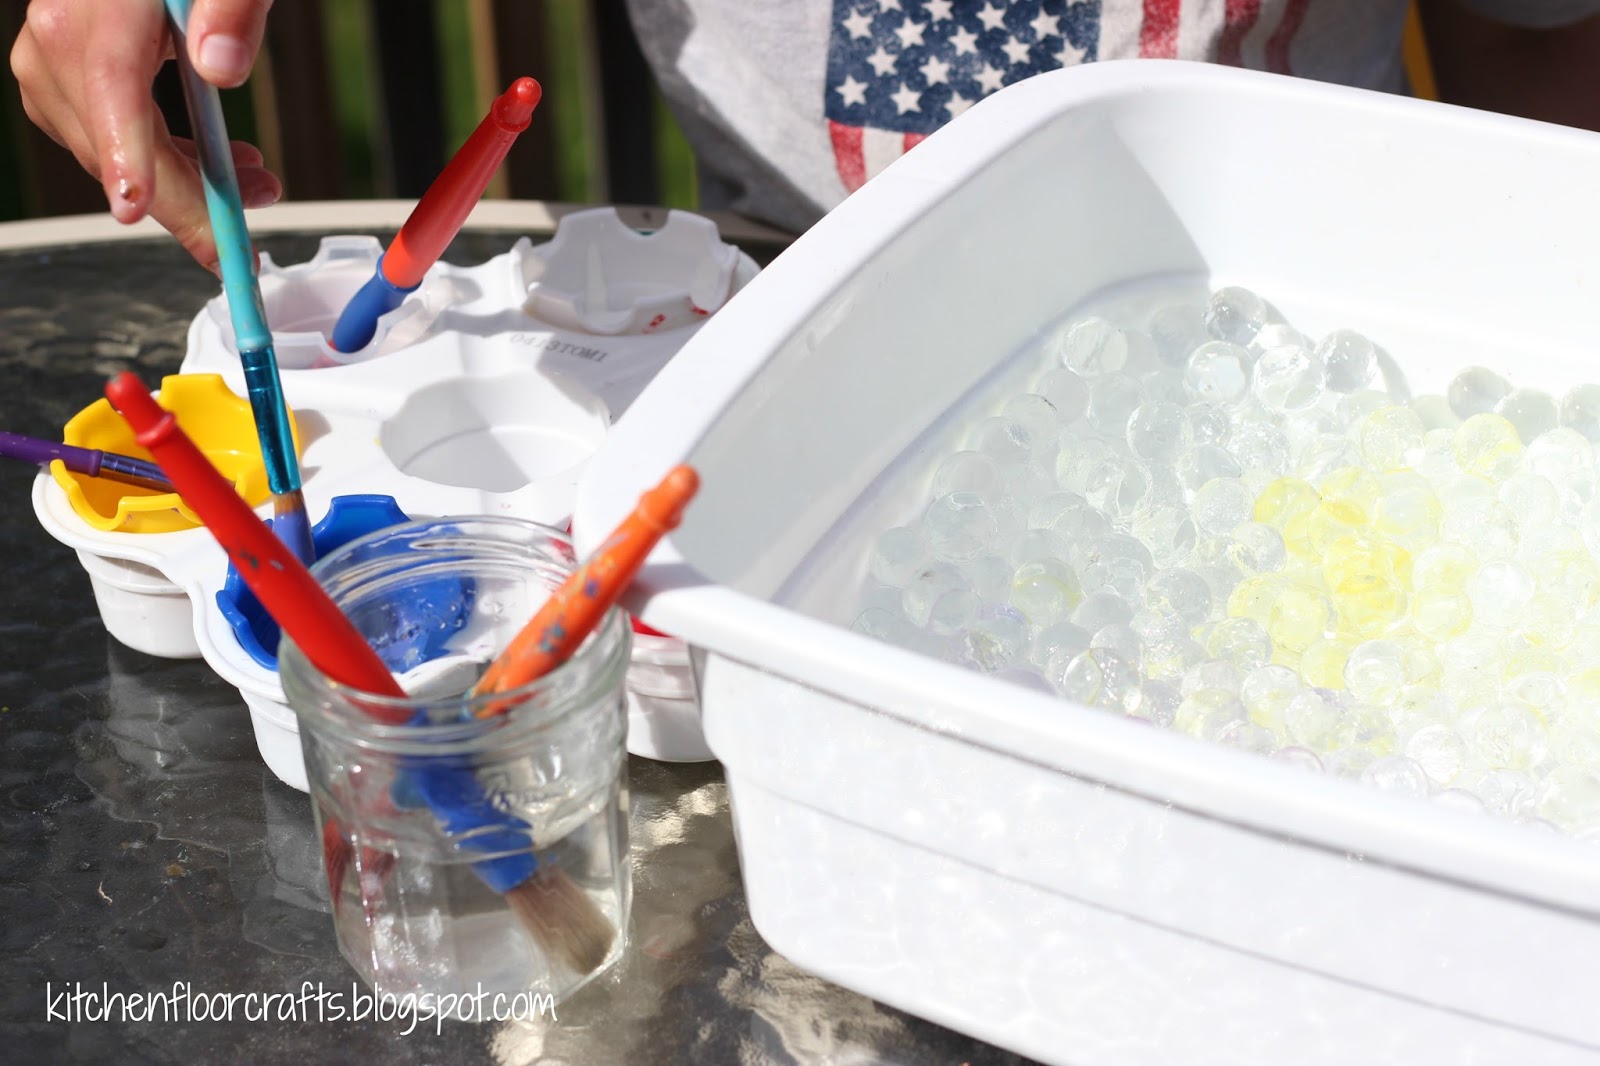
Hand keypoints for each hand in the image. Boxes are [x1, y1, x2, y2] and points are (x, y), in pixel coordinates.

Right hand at [10, 0, 281, 271]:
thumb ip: (234, 10)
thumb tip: (221, 70)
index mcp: (104, 4)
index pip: (111, 87)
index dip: (125, 154)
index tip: (135, 208)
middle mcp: (60, 32)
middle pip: (113, 138)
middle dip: (184, 194)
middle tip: (249, 215)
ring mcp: (50, 57)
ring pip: (109, 150)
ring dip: (181, 182)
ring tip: (255, 184)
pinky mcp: (61, 76)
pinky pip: (107, 137)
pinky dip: (162, 160)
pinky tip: (215, 166)